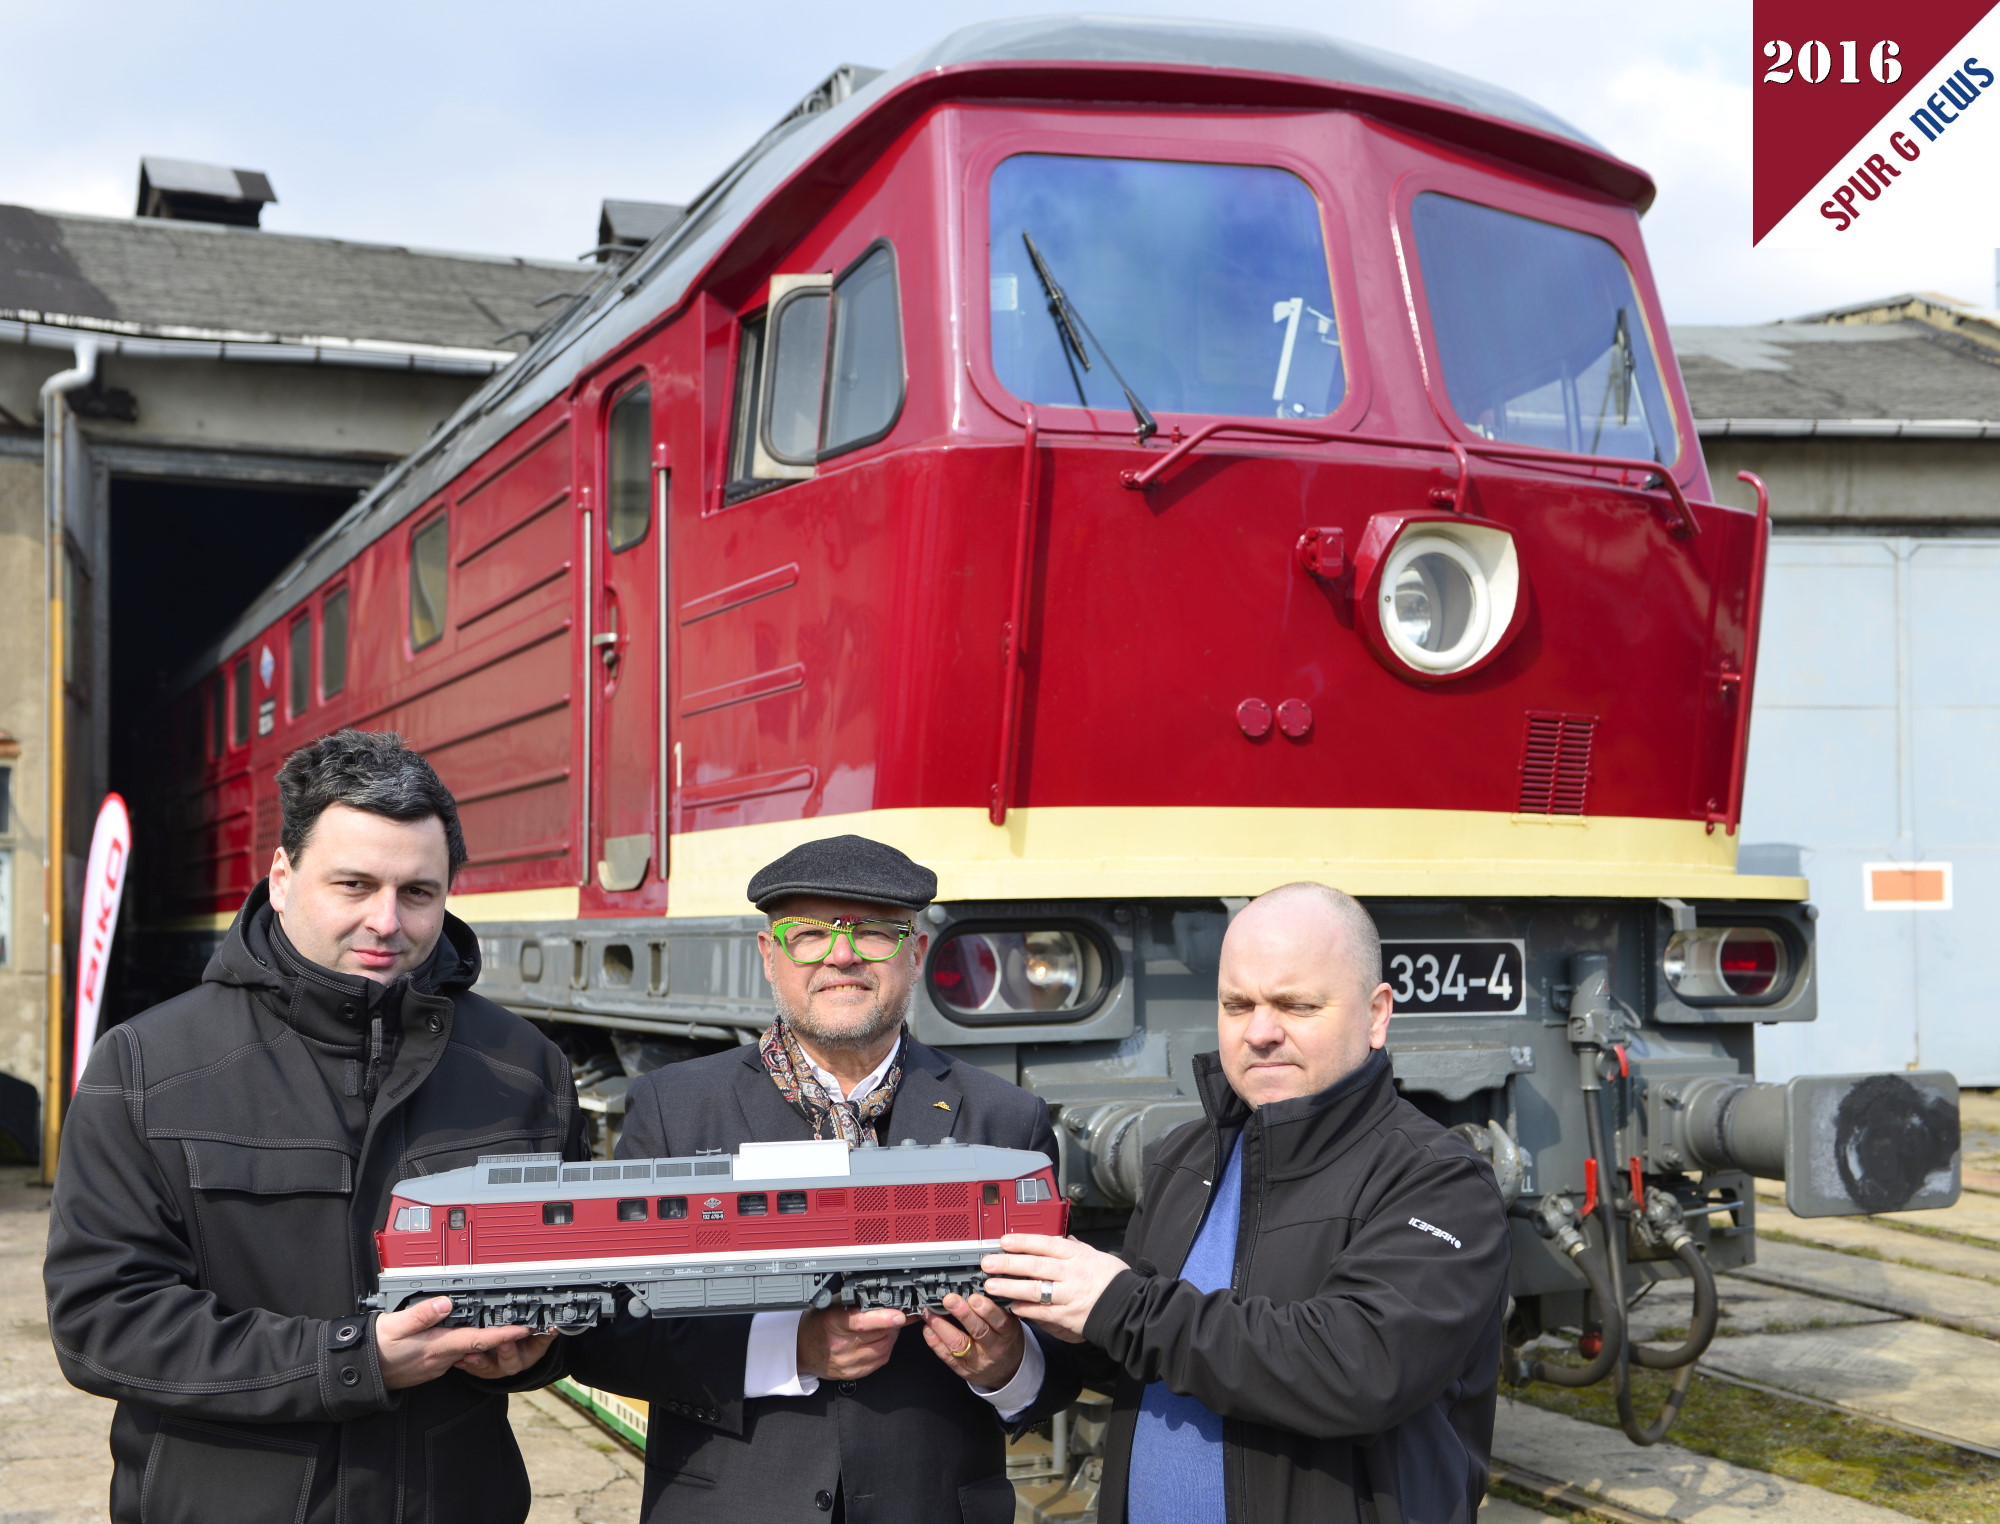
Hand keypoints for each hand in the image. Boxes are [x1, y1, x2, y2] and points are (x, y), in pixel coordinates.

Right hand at [376, 1297, 538, 1389]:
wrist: (359, 1371)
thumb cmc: (374, 1347)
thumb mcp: (395, 1324)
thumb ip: (421, 1313)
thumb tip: (445, 1303)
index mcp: (437, 1347)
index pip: (478, 1340)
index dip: (503, 1335)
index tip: (523, 1330)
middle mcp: (441, 1359)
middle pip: (478, 1346)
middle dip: (499, 1336)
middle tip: (520, 1321)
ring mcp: (437, 1364)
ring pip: (466, 1350)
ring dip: (481, 1340)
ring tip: (497, 1323)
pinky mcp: (431, 1365)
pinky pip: (453, 1354)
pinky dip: (463, 1344)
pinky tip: (462, 1333)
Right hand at [797, 1303, 909, 1380]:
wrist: (802, 1349)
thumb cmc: (817, 1324)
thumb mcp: (832, 1305)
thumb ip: (856, 1301)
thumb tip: (884, 1299)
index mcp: (833, 1322)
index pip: (862, 1322)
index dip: (884, 1319)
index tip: (900, 1316)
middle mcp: (840, 1344)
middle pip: (879, 1336)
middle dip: (892, 1324)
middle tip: (893, 1316)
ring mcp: (846, 1362)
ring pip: (883, 1350)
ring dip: (890, 1337)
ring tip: (885, 1328)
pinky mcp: (852, 1373)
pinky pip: (879, 1362)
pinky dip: (884, 1350)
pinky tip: (878, 1342)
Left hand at [919, 1292, 1023, 1387]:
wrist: (1005, 1370)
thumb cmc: (1005, 1340)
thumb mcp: (1010, 1323)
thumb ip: (997, 1308)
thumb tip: (977, 1286)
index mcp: (1007, 1334)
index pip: (1000, 1321)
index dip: (987, 1310)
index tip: (975, 1297)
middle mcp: (993, 1348)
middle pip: (979, 1332)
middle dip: (963, 1314)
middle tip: (950, 1300)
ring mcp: (977, 1360)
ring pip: (959, 1344)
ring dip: (942, 1327)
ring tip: (931, 1313)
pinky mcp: (962, 1368)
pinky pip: (947, 1356)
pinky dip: (935, 1342)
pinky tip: (928, 1329)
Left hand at [981, 1235, 1128, 1342]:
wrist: (1129, 1306)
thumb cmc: (1113, 1279)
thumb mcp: (1096, 1254)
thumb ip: (1074, 1247)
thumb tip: (1061, 1237)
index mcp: (1077, 1254)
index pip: (1045, 1244)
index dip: (1023, 1242)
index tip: (1003, 1241)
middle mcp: (1071, 1273)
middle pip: (1035, 1266)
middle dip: (1008, 1264)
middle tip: (988, 1263)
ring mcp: (1069, 1295)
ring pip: (1035, 1289)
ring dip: (1010, 1287)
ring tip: (992, 1286)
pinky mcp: (1068, 1315)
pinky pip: (1042, 1312)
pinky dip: (1025, 1309)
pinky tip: (1011, 1306)